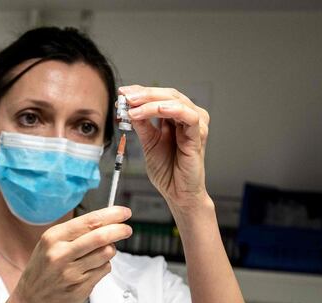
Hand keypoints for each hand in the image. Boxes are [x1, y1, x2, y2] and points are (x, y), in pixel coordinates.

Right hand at [10, 207, 132, 302]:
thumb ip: (74, 234)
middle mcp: (60, 254)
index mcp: (53, 238)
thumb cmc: (43, 270)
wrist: (31, 302)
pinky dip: (104, 266)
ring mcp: (71, 272)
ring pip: (106, 253)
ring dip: (110, 250)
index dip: (112, 215)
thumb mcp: (49, 245)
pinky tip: (92, 268)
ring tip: (101, 253)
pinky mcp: (81, 287)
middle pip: (101, 237)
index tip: (124, 213)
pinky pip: (104, 270)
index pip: (89, 221)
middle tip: (126, 229)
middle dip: (119, 230)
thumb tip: (106, 223)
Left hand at [120, 85, 210, 209]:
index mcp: (177, 117)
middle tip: (125, 97)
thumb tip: (128, 109)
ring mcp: (196, 125)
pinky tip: (157, 110)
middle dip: (144, 94)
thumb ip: (142, 125)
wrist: (177, 192)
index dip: (141, 92)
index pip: (160, 96)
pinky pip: (188, 116)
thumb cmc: (167, 169)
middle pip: (168, 94)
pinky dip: (171, 110)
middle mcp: (189, 117)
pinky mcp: (199, 135)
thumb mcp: (148, 143)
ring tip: (133, 107)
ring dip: (152, 102)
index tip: (122, 93)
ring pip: (176, 101)